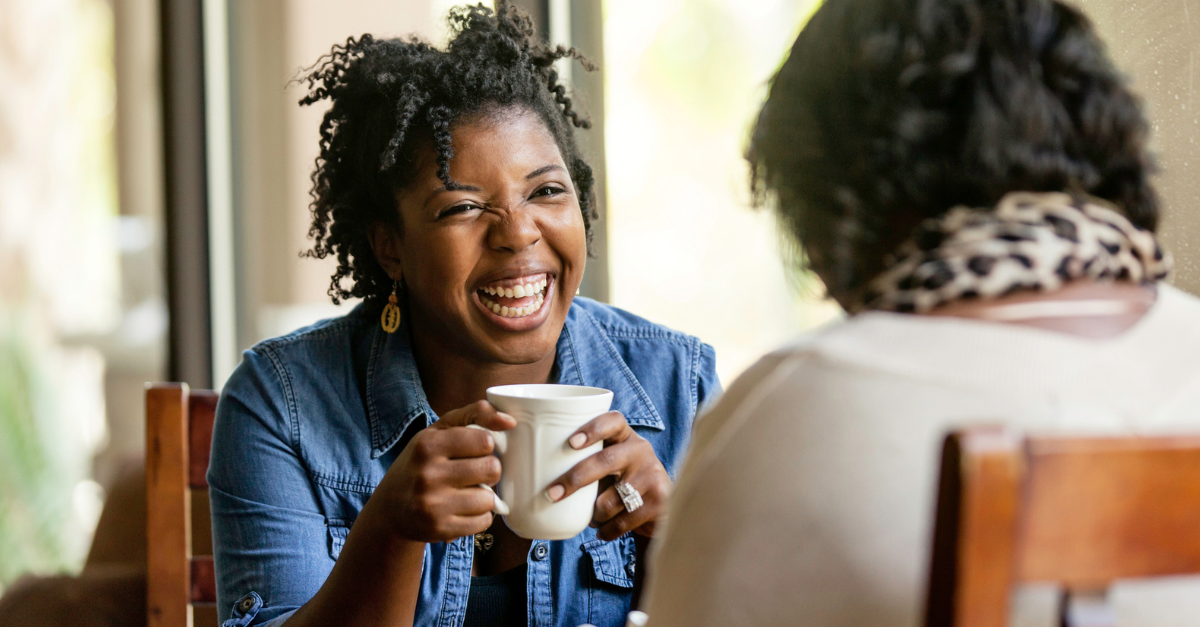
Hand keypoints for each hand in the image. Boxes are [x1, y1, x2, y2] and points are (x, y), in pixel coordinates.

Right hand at [374, 401, 515, 542]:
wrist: (391, 507)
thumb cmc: (423, 462)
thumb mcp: (440, 430)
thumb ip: (475, 414)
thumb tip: (510, 421)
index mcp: (428, 445)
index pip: (485, 441)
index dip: (486, 446)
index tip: (474, 451)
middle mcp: (428, 474)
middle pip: (492, 469)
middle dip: (488, 470)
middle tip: (474, 473)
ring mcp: (433, 505)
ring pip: (489, 499)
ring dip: (484, 496)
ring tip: (467, 492)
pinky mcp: (439, 529)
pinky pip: (483, 522)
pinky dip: (480, 516)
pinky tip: (463, 510)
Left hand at [544, 411, 669, 540]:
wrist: (659, 508)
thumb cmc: (618, 481)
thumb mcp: (607, 464)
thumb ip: (582, 461)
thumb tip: (528, 474)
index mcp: (625, 436)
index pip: (613, 421)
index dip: (592, 428)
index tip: (570, 443)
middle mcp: (641, 450)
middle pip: (606, 461)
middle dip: (575, 479)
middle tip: (551, 494)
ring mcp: (652, 475)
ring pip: (610, 500)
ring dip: (595, 514)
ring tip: (593, 516)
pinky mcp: (659, 502)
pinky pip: (621, 522)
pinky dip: (606, 531)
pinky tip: (603, 530)